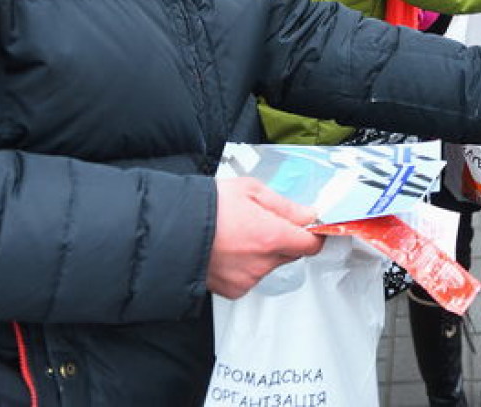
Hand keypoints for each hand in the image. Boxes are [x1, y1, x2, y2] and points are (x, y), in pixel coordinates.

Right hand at [206, 177, 324, 298]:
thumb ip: (284, 205)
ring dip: (262, 252)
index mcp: (271, 236)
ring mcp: (247, 279)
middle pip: (291, 254)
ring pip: (270, 265)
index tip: (309, 227)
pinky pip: (251, 276)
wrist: (167, 231)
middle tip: (262, 221)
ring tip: (237, 234)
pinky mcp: (233, 290)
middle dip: (284, 238)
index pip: (311, 244)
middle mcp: (262, 263)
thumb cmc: (205, 206)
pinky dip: (245, 265)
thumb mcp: (250, 190)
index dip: (313, 234)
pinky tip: (228, 249)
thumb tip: (308, 215)